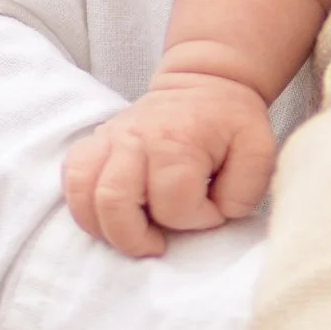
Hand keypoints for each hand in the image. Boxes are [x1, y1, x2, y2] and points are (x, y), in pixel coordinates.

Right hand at [63, 76, 275, 259]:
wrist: (204, 84)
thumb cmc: (231, 121)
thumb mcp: (258, 149)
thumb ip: (244, 191)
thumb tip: (215, 216)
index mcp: (177, 140)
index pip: (174, 204)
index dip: (197, 221)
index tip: (212, 212)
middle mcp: (135, 137)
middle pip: (115, 202)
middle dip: (136, 238)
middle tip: (159, 245)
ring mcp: (110, 138)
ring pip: (84, 194)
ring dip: (106, 228)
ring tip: (133, 234)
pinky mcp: (95, 143)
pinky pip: (72, 180)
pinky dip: (84, 207)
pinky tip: (109, 217)